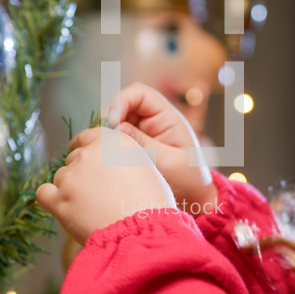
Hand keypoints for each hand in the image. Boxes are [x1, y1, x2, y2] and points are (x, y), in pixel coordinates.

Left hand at [36, 127, 175, 244]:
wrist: (140, 233)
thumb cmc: (150, 206)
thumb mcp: (146, 169)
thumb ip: (123, 159)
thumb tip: (112, 164)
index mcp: (113, 142)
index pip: (88, 136)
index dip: (83, 147)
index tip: (83, 156)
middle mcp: (89, 154)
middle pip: (74, 158)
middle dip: (81, 173)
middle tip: (96, 193)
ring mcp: (71, 176)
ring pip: (61, 177)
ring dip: (70, 189)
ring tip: (89, 208)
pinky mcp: (59, 198)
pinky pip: (44, 193)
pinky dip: (52, 200)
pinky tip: (64, 208)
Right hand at [107, 82, 217, 208]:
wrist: (194, 200)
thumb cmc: (189, 180)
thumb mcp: (169, 162)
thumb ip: (144, 144)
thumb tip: (116, 128)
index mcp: (167, 116)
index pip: (139, 93)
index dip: (121, 101)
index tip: (111, 122)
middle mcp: (152, 121)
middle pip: (122, 105)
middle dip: (109, 118)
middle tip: (100, 138)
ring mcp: (141, 133)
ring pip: (114, 123)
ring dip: (105, 133)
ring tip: (101, 150)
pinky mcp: (133, 148)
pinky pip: (114, 139)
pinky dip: (106, 145)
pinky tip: (103, 158)